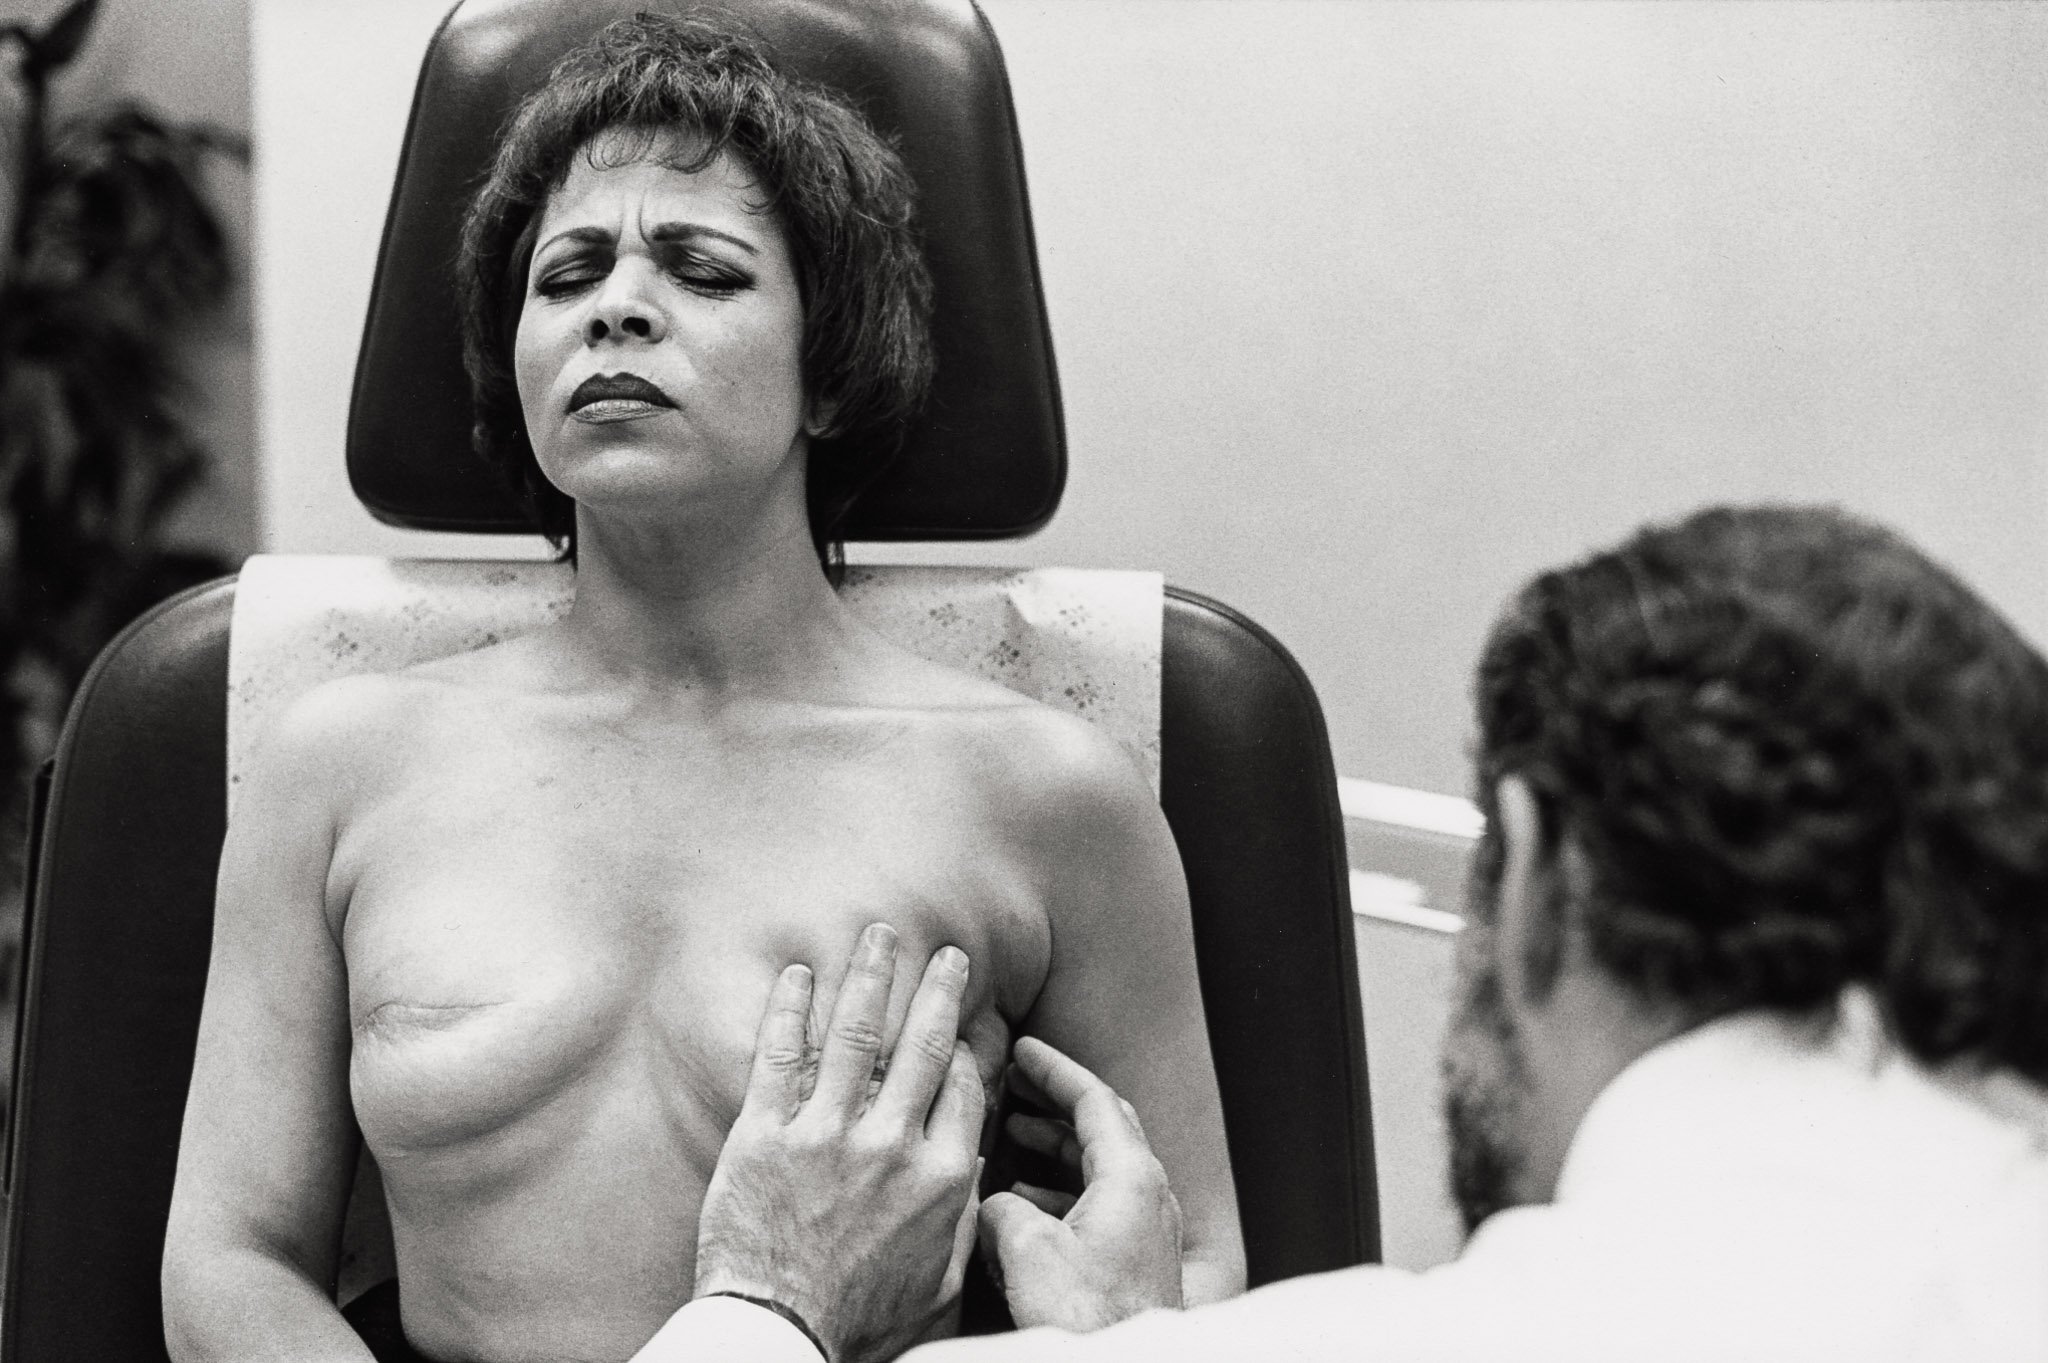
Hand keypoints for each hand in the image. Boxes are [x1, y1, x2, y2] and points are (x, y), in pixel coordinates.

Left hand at [692, 924, 984, 1362]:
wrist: (779, 1337)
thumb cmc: (861, 1323)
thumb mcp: (940, 1281)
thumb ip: (962, 1219)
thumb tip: (975, 1171)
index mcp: (941, 1178)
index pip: (964, 1088)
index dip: (966, 1051)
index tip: (961, 1031)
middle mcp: (891, 1145)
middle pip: (923, 1046)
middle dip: (939, 990)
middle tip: (947, 953)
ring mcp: (825, 1135)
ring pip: (856, 1035)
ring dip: (871, 976)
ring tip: (879, 934)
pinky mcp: (765, 1136)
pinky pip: (780, 1056)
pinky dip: (790, 1008)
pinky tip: (798, 973)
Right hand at [978, 1037, 1184, 1331]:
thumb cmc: (1087, 1316)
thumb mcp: (1027, 1249)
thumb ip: (1002, 1209)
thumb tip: (993, 1206)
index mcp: (1131, 1176)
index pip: (1094, 1098)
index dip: (1054, 1069)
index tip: (1024, 1049)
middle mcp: (1149, 1194)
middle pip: (1102, 1125)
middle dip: (1054, 1102)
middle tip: (1017, 1082)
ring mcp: (1147, 1227)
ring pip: (1097, 1167)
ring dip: (1053, 1148)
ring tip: (1012, 1134)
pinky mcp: (1136, 1258)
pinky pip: (1097, 1204)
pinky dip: (1060, 1190)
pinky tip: (1023, 1204)